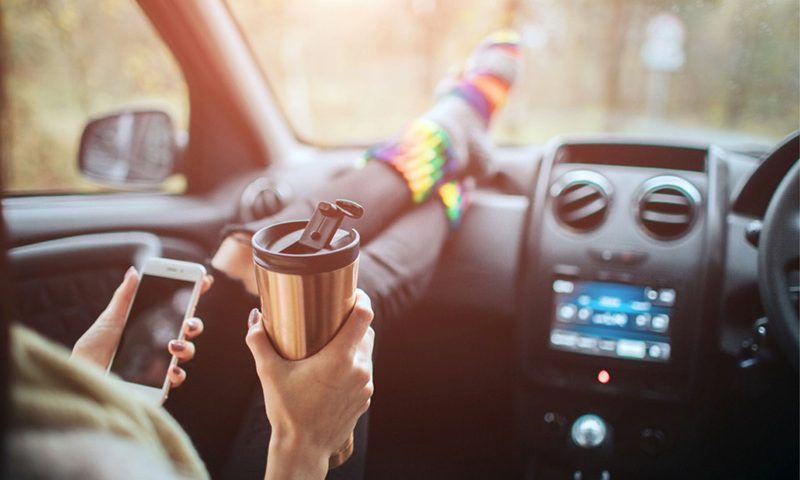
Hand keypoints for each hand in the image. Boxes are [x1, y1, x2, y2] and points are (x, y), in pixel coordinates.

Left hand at [71, 266, 212, 387]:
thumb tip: (134, 271)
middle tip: (188, 322)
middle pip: (189, 330)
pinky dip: (177, 374)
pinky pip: (176, 379)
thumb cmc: (94, 347)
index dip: (195, 293)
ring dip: (186, 348)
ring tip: (173, 346)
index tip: (205, 280)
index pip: (179, 308)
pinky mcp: (156, 384)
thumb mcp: (110, 318)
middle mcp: (160, 343)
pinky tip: (170, 371)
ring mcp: (161, 363)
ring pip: (187, 353)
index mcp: (152, 324)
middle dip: (195, 324)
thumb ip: (125, 296)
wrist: (81, 374)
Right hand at [246, 289, 374, 479]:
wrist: (303, 448)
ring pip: (367, 352)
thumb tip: (255, 318)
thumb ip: (259, 342)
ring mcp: (365, 385)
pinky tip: (336, 368)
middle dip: (354, 321)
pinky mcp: (365, 398)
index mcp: (340, 358)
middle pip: (367, 331)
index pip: (364, 316)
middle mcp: (359, 369)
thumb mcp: (268, 373)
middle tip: (335, 316)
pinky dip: (354, 365)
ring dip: (354, 344)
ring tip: (334, 341)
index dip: (361, 299)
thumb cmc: (286, 411)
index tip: (353, 292)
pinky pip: (364, 372)